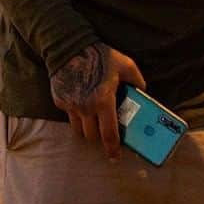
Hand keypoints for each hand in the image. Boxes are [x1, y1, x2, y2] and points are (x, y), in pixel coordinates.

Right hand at [49, 42, 146, 161]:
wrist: (69, 46)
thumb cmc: (99, 55)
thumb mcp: (126, 65)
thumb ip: (138, 81)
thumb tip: (143, 93)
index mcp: (104, 101)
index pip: (109, 135)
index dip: (113, 150)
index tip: (115, 157)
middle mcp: (86, 107)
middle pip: (92, 137)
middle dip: (99, 137)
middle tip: (105, 130)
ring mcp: (71, 105)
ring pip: (79, 130)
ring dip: (87, 128)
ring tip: (93, 119)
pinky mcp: (60, 101)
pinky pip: (69, 115)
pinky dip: (76, 114)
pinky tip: (81, 101)